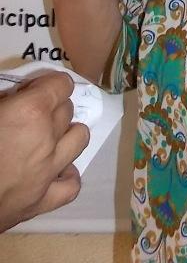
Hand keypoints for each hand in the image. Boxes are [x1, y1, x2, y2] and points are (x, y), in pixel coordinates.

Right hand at [0, 71, 89, 231]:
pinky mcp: (42, 201)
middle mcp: (47, 138)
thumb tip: (15, 99)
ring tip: (48, 137)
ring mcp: (48, 171)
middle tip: (30, 114)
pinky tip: (54, 171)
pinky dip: (66, 176)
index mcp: (31, 111)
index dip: (48, 84)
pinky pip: (71, 186)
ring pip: (79, 139)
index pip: (62, 84)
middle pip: (67, 111)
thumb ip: (5, 100)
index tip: (32, 90)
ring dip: (67, 133)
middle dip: (52, 107)